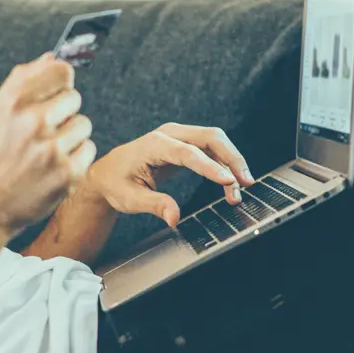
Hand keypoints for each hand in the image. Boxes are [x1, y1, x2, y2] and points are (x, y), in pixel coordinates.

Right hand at [0, 53, 96, 249]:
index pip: (61, 71)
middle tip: (42, 132)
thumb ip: (22, 81)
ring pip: (83, 124)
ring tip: (45, 152)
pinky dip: (74, 158)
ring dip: (69, 137)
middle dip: (62, 113)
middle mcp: (34, 121)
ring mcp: (52, 148)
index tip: (54, 94)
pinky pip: (88, 150)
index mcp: (13, 101)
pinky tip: (52, 167)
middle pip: (74, 98)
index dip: (59, 82)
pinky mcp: (67, 173)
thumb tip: (52, 57)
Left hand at [86, 122, 254, 227]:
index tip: (228, 181)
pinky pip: (210, 149)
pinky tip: (230, 184)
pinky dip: (224, 164)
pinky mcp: (184, 144)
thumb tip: (174, 218)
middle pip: (210, 137)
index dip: (210, 167)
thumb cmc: (115, 183)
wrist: (107, 173)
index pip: (188, 153)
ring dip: (231, 162)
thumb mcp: (129, 198)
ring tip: (239, 190)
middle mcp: (168, 134)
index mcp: (153, 145)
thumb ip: (154, 205)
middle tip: (245, 183)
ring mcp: (178, 136)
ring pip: (214, 141)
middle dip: (232, 159)